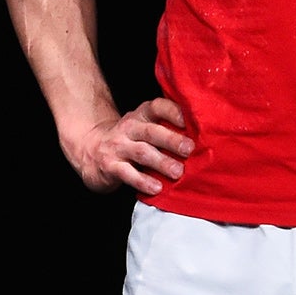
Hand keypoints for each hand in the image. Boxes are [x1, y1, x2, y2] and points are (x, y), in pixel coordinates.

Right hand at [74, 96, 193, 195]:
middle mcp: (129, 128)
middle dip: (171, 139)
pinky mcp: (110, 165)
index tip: (188, 120)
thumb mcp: (143, 128)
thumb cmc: (129, 141)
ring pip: (141, 152)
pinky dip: (142, 180)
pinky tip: (156, 187)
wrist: (90, 149)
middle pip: (151, 131)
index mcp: (141, 116)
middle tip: (189, 149)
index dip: (172, 111)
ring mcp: (117, 146)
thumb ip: (166, 129)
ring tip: (178, 172)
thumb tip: (204, 138)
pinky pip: (127, 173)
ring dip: (161, 162)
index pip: (156, 107)